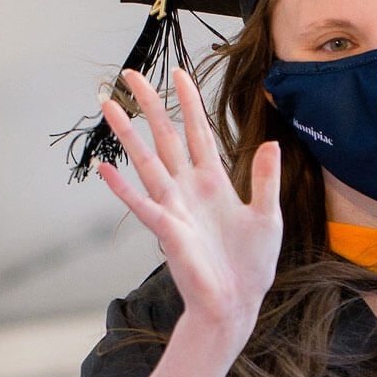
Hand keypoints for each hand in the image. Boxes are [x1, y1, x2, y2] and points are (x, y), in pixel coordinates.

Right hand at [97, 68, 282, 347]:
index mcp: (215, 182)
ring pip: (147, 161)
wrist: (237, 303)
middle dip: (150, 105)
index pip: (199, 132)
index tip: (180, 73)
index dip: (190, 103)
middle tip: (131, 74)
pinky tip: (105, 169)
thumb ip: (266, 179)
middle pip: (166, 137)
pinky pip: (141, 205)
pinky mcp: (167, 231)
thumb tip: (271, 142)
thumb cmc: (251, 264)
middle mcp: (189, 189)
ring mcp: (175, 207)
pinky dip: (123, 188)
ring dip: (128, 134)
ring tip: (109, 105)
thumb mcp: (268, 216)